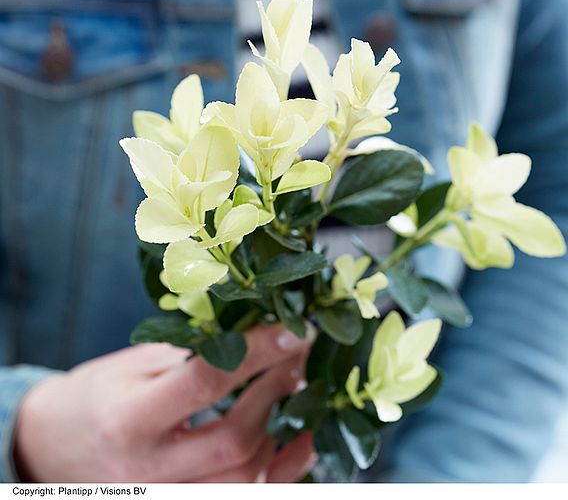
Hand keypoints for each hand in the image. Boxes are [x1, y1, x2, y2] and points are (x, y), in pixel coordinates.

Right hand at [14, 324, 314, 481]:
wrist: (52, 448)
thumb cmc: (95, 396)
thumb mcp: (134, 365)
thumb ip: (190, 355)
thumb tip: (254, 336)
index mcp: (128, 419)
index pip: (205, 383)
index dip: (256, 354)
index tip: (292, 332)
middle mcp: (147, 470)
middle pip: (234, 439)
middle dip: (276, 391)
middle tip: (298, 357)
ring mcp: (165, 498)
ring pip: (246, 476)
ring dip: (283, 428)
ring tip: (298, 387)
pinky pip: (246, 498)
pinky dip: (283, 471)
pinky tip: (303, 440)